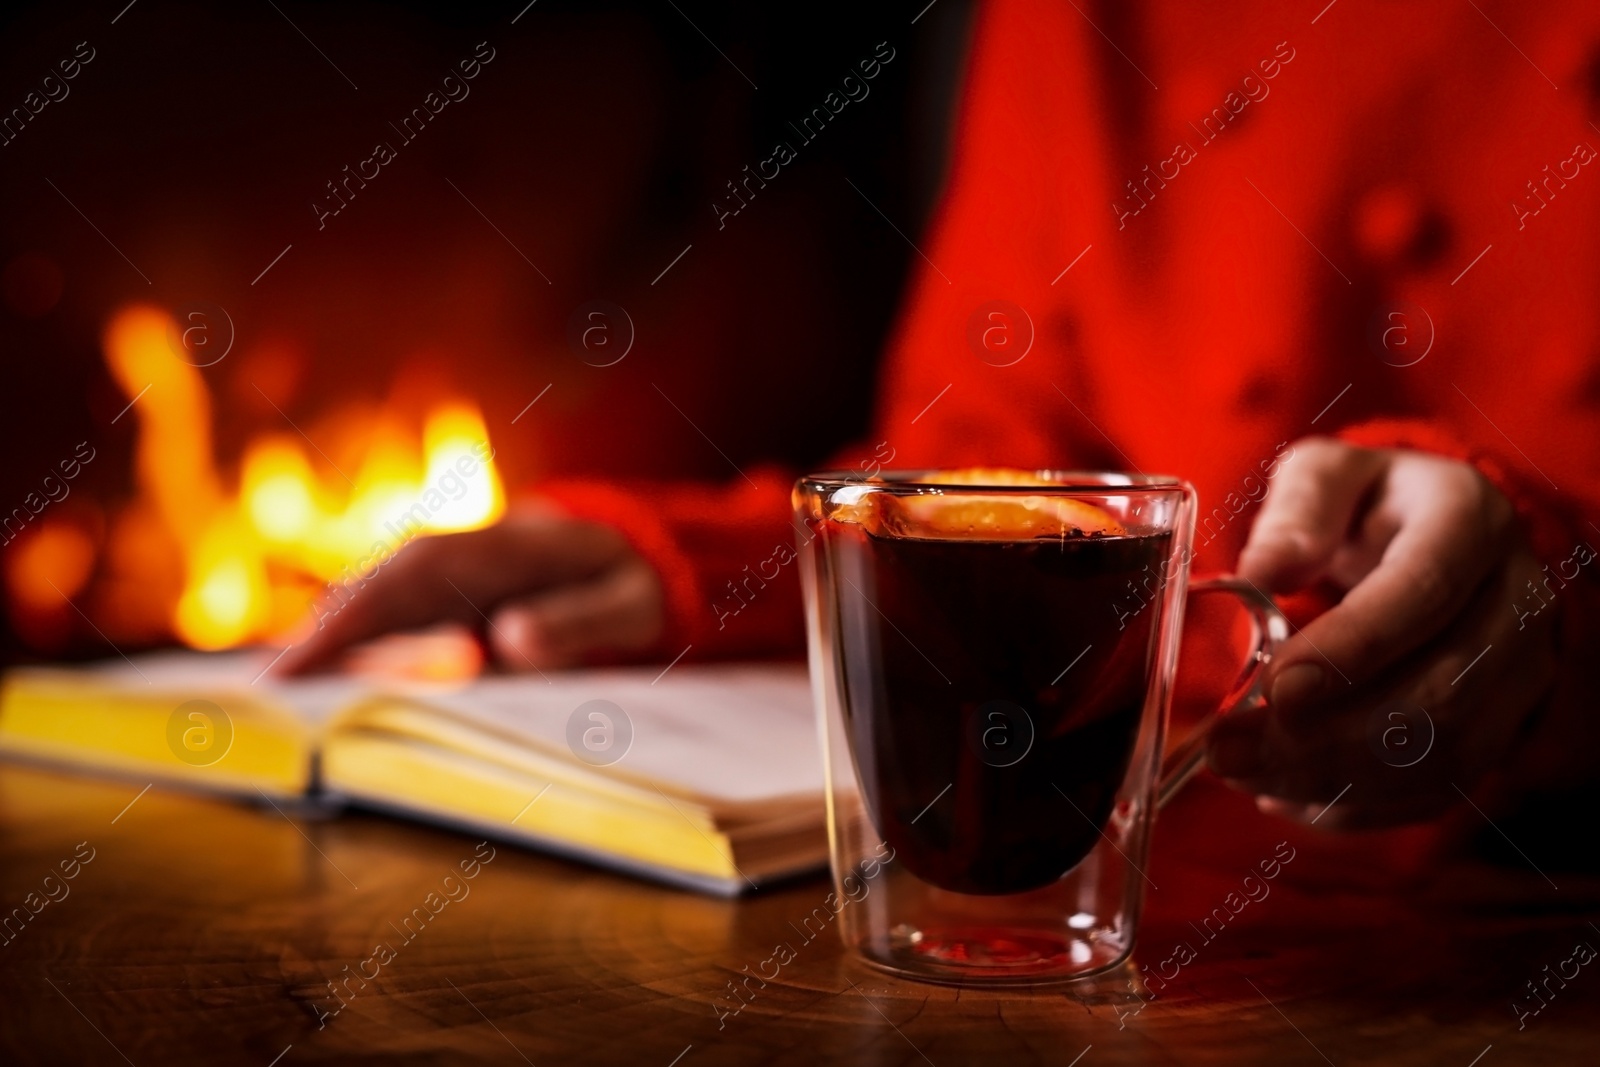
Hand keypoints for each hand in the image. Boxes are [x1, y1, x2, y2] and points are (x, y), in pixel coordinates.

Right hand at [279, 508, 664, 673]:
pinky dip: (347, 656)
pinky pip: (381, 627)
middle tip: (268, 702)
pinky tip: (316, 697)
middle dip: (319, 642)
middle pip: (374, 593)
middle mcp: (457, 554)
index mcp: (504, 546)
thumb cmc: (627, 581)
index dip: (354, 618)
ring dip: (324, 653)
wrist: (615, 551)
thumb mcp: (629, 601)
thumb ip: (580, 621)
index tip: (298, 665)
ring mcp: (438, 577)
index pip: (415, 577)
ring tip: (280, 707)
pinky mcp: (431, 603)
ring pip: (367, 610)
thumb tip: (509, 642)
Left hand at [1207, 438, 1557, 827]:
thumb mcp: (1328, 476)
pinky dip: (1356, 804)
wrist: (1434, 538)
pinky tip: (1284, 791)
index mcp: (1469, 522)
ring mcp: (1517, 675)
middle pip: (1439, 692)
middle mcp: (1514, 602)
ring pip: (1441, 753)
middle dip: (1326, 733)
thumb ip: (1298, 514)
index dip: (1352, 649)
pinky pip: (1437, 789)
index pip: (1424, 593)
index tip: (1277, 687)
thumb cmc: (1370, 506)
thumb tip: (1260, 572)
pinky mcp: (1498, 730)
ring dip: (1332, 776)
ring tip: (1242, 771)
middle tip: (1230, 747)